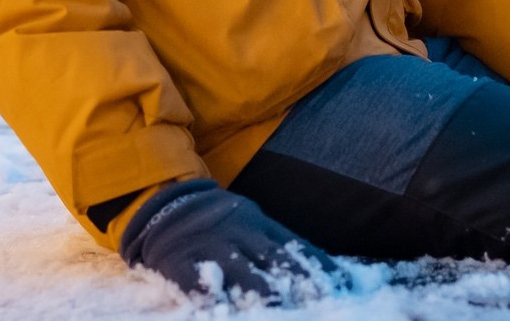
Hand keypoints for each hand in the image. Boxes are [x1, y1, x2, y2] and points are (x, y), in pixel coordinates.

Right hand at [120, 179, 347, 301]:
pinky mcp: (179, 261)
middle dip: (297, 281)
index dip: (321, 268)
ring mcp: (210, 247)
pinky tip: (215, 305)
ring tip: (274, 305)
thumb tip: (332, 273)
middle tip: (318, 300)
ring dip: (259, 289)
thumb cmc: (221, 225)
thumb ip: (282, 248)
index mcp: (262, 226)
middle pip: (274, 260)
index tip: (343, 287)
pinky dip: (206, 293)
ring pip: (240, 271)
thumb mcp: (254, 225)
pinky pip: (193, 280)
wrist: (166, 205)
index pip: (298, 248)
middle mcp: (240, 235)